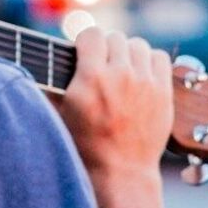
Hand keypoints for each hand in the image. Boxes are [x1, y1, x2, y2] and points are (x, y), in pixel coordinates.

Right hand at [59, 28, 172, 175]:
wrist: (120, 172)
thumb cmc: (85, 146)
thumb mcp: (61, 114)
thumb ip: (54, 85)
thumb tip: (43, 62)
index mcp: (91, 78)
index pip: (92, 34)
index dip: (86, 42)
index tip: (85, 53)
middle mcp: (120, 75)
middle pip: (115, 38)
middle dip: (106, 49)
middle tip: (102, 66)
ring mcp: (145, 83)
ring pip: (138, 45)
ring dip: (128, 54)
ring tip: (122, 70)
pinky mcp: (163, 92)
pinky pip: (160, 58)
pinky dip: (150, 62)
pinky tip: (141, 74)